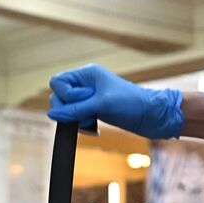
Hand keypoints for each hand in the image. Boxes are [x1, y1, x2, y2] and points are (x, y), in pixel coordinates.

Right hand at [48, 65, 183, 138]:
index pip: (58, 81)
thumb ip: (74, 110)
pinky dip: (82, 124)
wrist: (152, 116)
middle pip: (60, 96)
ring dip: (75, 118)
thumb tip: (51, 114)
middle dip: (69, 108)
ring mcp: (90, 97)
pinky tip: (93, 128)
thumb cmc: (130, 104)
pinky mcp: (95, 110)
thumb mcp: (101, 105)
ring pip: (67, 109)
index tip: (83, 100)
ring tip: (91, 122)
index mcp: (87, 74)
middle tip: (88, 113)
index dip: (65, 94)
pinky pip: (77, 117)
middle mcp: (86, 84)